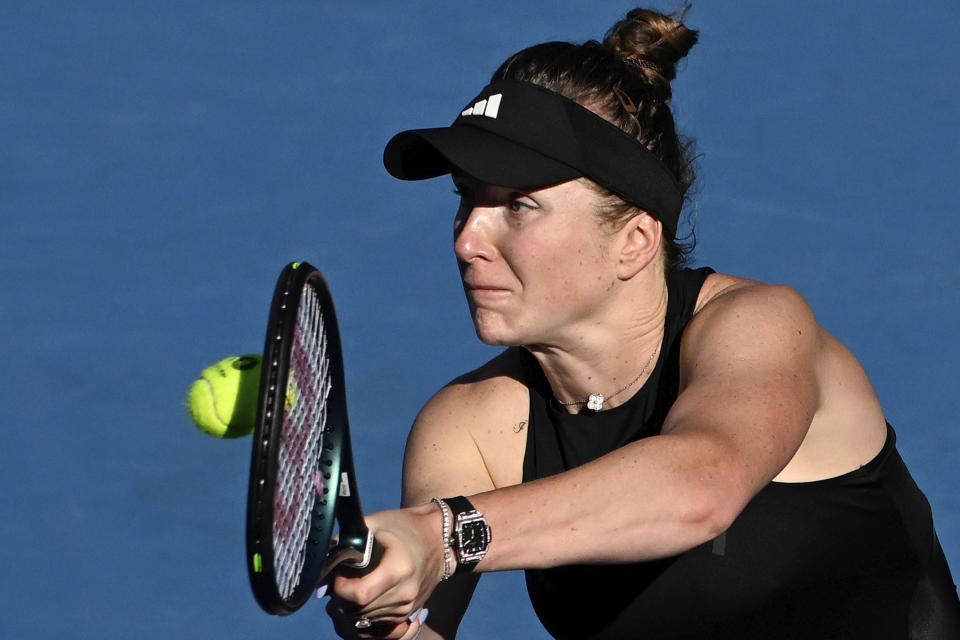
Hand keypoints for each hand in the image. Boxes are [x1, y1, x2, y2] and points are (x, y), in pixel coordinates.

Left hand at [324, 505, 443, 637]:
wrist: (437, 539)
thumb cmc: (404, 527)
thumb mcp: (374, 523)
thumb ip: (346, 541)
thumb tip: (322, 565)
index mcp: (399, 569)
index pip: (359, 595)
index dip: (341, 587)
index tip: (339, 574)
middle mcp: (405, 594)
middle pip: (357, 611)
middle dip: (341, 598)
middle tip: (343, 579)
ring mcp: (407, 608)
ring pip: (363, 621)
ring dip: (351, 608)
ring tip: (354, 585)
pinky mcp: (407, 615)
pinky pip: (375, 626)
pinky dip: (363, 616)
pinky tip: (362, 600)